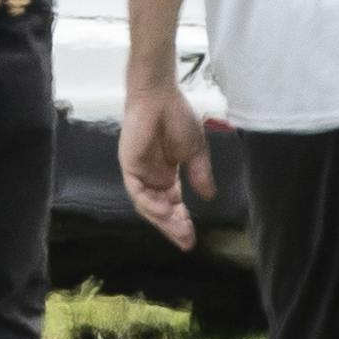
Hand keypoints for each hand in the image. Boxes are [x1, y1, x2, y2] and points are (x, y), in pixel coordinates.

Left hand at [118, 85, 214, 252]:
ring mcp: (139, 173)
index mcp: (166, 174)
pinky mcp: (129, 166)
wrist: (160, 96)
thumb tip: (209, 197)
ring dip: (163, 220)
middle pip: (160, 210)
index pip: (173, 204)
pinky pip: (137, 191)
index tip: (193, 238)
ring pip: (148, 205)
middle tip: (187, 241)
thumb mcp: (196, 151)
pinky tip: (164, 212)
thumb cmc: (177, 117)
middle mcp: (151, 177)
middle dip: (173, 227)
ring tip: (180, 231)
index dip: (182, 222)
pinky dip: (150, 203)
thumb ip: (200, 174)